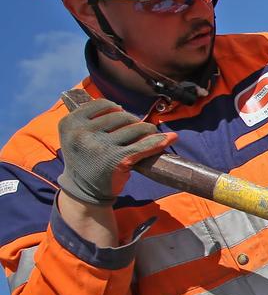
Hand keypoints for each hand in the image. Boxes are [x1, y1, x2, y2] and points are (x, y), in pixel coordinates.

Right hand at [56, 97, 174, 205]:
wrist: (83, 190)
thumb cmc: (84, 159)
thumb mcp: (75, 136)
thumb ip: (90, 120)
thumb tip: (120, 107)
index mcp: (70, 123)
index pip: (101, 104)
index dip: (115, 108)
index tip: (121, 114)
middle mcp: (83, 133)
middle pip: (121, 116)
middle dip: (133, 121)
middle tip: (137, 129)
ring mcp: (101, 147)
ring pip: (135, 128)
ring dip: (147, 129)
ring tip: (149, 133)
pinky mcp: (119, 160)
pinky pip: (144, 146)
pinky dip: (159, 141)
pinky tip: (170, 138)